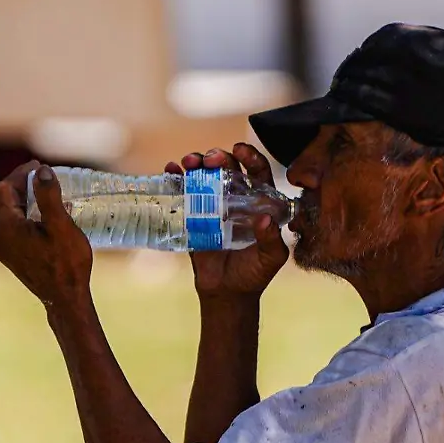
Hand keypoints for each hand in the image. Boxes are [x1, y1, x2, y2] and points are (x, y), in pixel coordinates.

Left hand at [0, 161, 92, 305]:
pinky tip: (40, 214)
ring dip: (21, 199)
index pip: (5, 189)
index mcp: (6, 227)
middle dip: (19, 184)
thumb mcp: (61, 226)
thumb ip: (49, 197)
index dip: (21, 174)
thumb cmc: (67, 264)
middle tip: (40, 174)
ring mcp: (3, 249)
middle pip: (2, 199)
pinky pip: (10, 226)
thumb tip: (41, 172)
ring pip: (5, 213)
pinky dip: (22, 214)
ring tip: (41, 190)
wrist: (65, 299)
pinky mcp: (11, 256)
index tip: (39, 166)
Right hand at [166, 144, 288, 300]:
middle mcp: (237, 198)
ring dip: (196, 162)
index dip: (251, 157)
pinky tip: (172, 170)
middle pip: (228, 167)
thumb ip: (271, 240)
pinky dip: (177, 177)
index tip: (240, 150)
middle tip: (210, 159)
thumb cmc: (254, 274)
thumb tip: (266, 219)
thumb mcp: (270, 258)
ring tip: (188, 162)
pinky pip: (184, 192)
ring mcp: (214, 205)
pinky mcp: (193, 215)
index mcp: (259, 203)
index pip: (258, 173)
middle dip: (218, 156)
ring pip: (205, 175)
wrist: (226, 292)